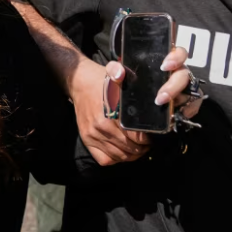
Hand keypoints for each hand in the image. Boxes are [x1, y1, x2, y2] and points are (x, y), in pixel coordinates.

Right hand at [70, 46, 198, 165]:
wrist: (79, 83)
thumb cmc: (100, 81)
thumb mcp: (112, 72)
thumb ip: (118, 71)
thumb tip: (121, 73)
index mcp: (109, 113)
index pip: (136, 136)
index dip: (147, 139)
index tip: (152, 135)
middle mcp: (100, 127)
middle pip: (129, 149)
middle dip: (142, 148)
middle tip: (147, 142)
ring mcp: (92, 136)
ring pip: (119, 156)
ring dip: (132, 155)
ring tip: (138, 147)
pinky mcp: (87, 140)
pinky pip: (105, 159)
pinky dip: (117, 158)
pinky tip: (123, 151)